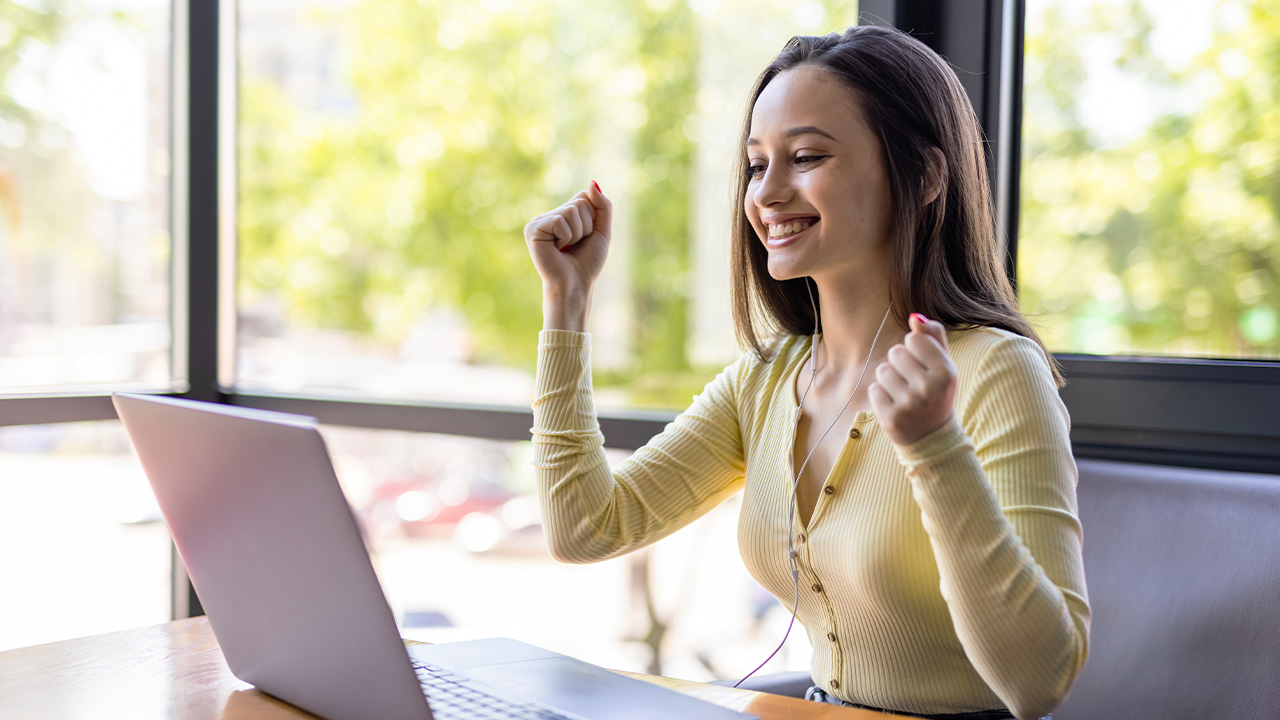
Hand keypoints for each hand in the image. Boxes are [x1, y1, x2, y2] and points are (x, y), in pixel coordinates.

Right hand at [524, 181, 611, 298]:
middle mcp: (548, 215)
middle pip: (580, 202)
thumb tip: (592, 182)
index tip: (585, 237)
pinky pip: (560, 220)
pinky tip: (557, 249)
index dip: (592, 218)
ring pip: (572, 210)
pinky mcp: (532, 229)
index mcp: (562, 214)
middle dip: (586, 226)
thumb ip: (602, 205)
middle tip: (575, 245)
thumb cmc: (587, 262)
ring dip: (577, 233)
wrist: (575, 285)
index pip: (584, 196)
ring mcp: (538, 221)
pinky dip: (566, 237)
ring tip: (566, 248)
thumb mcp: (602, 230)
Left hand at [868, 313, 957, 445]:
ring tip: (903, 393)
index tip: (923, 365)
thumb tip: (915, 317)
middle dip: (900, 363)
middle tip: (912, 382)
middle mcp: (929, 388)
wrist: (931, 437)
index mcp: (946, 372)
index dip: (915, 349)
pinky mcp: (891, 417)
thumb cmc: (936, 393)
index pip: (915, 338)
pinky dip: (880, 395)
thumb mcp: (944, 365)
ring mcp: (910, 404)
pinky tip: (895, 405)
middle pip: (896, 352)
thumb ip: (934, 337)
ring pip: (883, 370)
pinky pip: (874, 390)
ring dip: (889, 379)